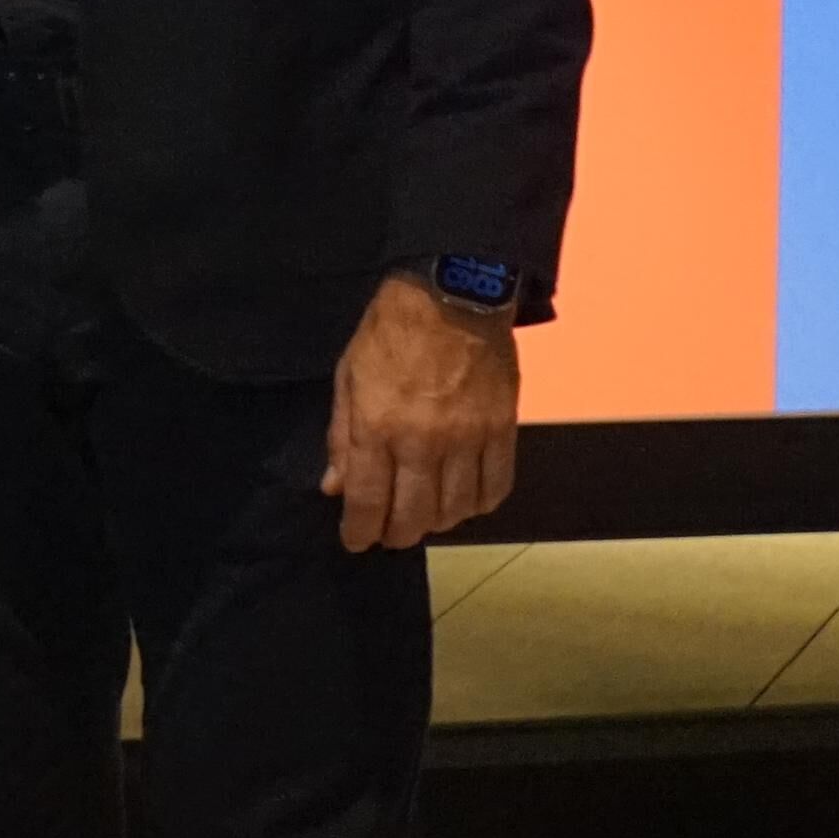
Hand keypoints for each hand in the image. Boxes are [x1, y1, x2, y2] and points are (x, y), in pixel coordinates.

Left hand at [324, 271, 519, 551]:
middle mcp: (423, 441)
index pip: (369, 499)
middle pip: (415, 515)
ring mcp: (468, 439)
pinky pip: (496, 487)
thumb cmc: (390, 333)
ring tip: (425, 517)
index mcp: (378, 425)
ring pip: (457, 509)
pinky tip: (465, 502)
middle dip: (398, 534)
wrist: (451, 295)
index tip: (356, 542)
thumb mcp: (348, 376)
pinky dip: (480, 504)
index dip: (361, 530)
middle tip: (390, 534)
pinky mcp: (503, 430)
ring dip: (438, 523)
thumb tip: (335, 487)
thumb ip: (342, 435)